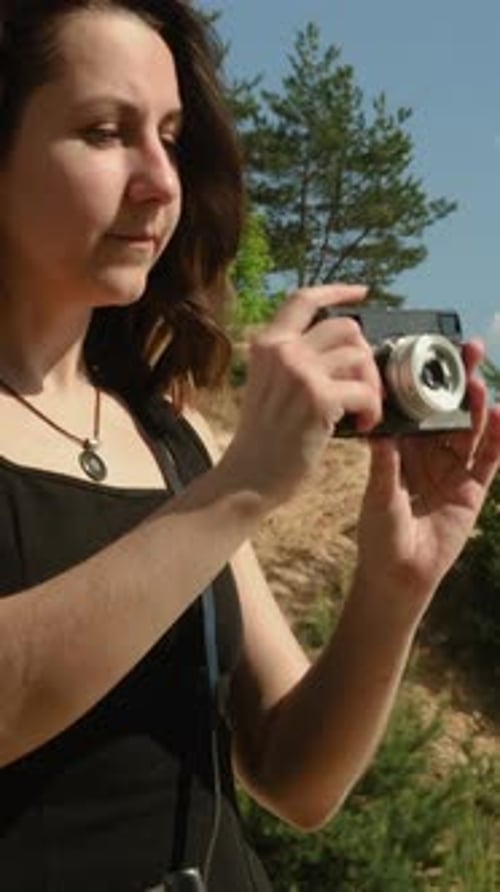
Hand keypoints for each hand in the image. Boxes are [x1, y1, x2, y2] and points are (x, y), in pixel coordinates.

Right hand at [222, 284, 381, 507]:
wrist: (249, 476)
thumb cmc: (263, 439)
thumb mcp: (267, 385)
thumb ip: (295, 361)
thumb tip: (347, 350)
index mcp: (267, 344)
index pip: (304, 300)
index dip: (338, 291)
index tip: (361, 293)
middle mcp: (283, 351)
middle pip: (346, 328)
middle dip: (366, 356)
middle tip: (366, 386)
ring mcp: (300, 372)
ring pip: (360, 357)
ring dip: (372, 386)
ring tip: (364, 411)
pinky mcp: (319, 398)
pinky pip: (366, 391)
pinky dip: (373, 410)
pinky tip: (365, 425)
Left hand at [355, 339, 499, 620]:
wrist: (400, 574)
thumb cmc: (380, 534)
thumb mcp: (380, 497)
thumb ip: (385, 467)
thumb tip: (380, 434)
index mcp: (402, 449)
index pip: (417, 407)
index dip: (424, 381)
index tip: (427, 353)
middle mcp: (429, 454)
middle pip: (448, 410)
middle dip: (457, 380)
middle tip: (466, 349)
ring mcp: (453, 469)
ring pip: (469, 429)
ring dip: (476, 404)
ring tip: (478, 379)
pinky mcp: (472, 488)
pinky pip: (488, 458)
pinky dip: (497, 438)